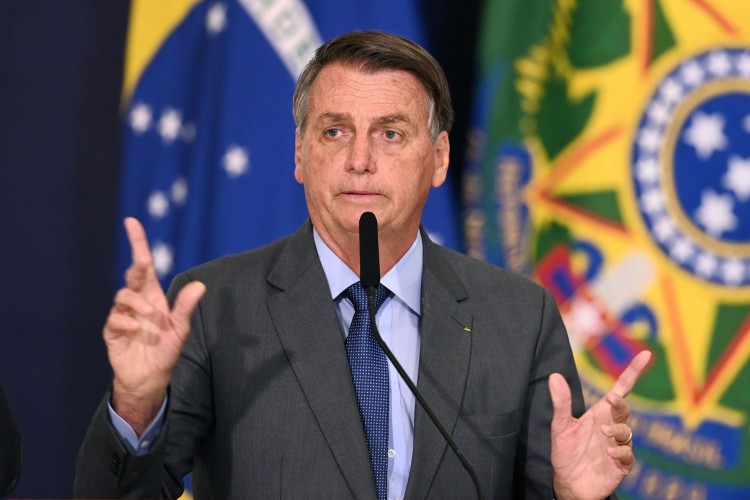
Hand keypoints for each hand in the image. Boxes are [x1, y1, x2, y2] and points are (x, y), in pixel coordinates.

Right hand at [104, 217, 204, 434]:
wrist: (150, 376)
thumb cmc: (165, 349)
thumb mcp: (180, 328)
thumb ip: (186, 307)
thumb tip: (200, 286)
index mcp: (152, 295)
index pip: (143, 264)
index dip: (138, 242)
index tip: (131, 221)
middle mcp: (136, 301)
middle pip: (131, 275)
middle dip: (137, 267)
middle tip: (145, 264)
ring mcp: (122, 315)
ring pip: (122, 296)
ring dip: (137, 303)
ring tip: (149, 317)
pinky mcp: (112, 330)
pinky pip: (115, 319)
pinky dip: (127, 322)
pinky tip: (138, 330)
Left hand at [549, 350, 651, 499]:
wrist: (568, 483)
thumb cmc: (566, 452)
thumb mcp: (560, 426)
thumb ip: (561, 403)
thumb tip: (554, 375)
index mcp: (600, 413)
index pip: (620, 389)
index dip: (633, 372)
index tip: (645, 355)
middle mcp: (611, 426)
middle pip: (624, 409)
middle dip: (621, 404)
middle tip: (612, 401)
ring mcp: (618, 445)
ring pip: (626, 432)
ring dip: (617, 430)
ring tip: (603, 433)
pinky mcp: (621, 464)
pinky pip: (627, 455)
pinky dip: (620, 451)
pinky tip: (608, 451)